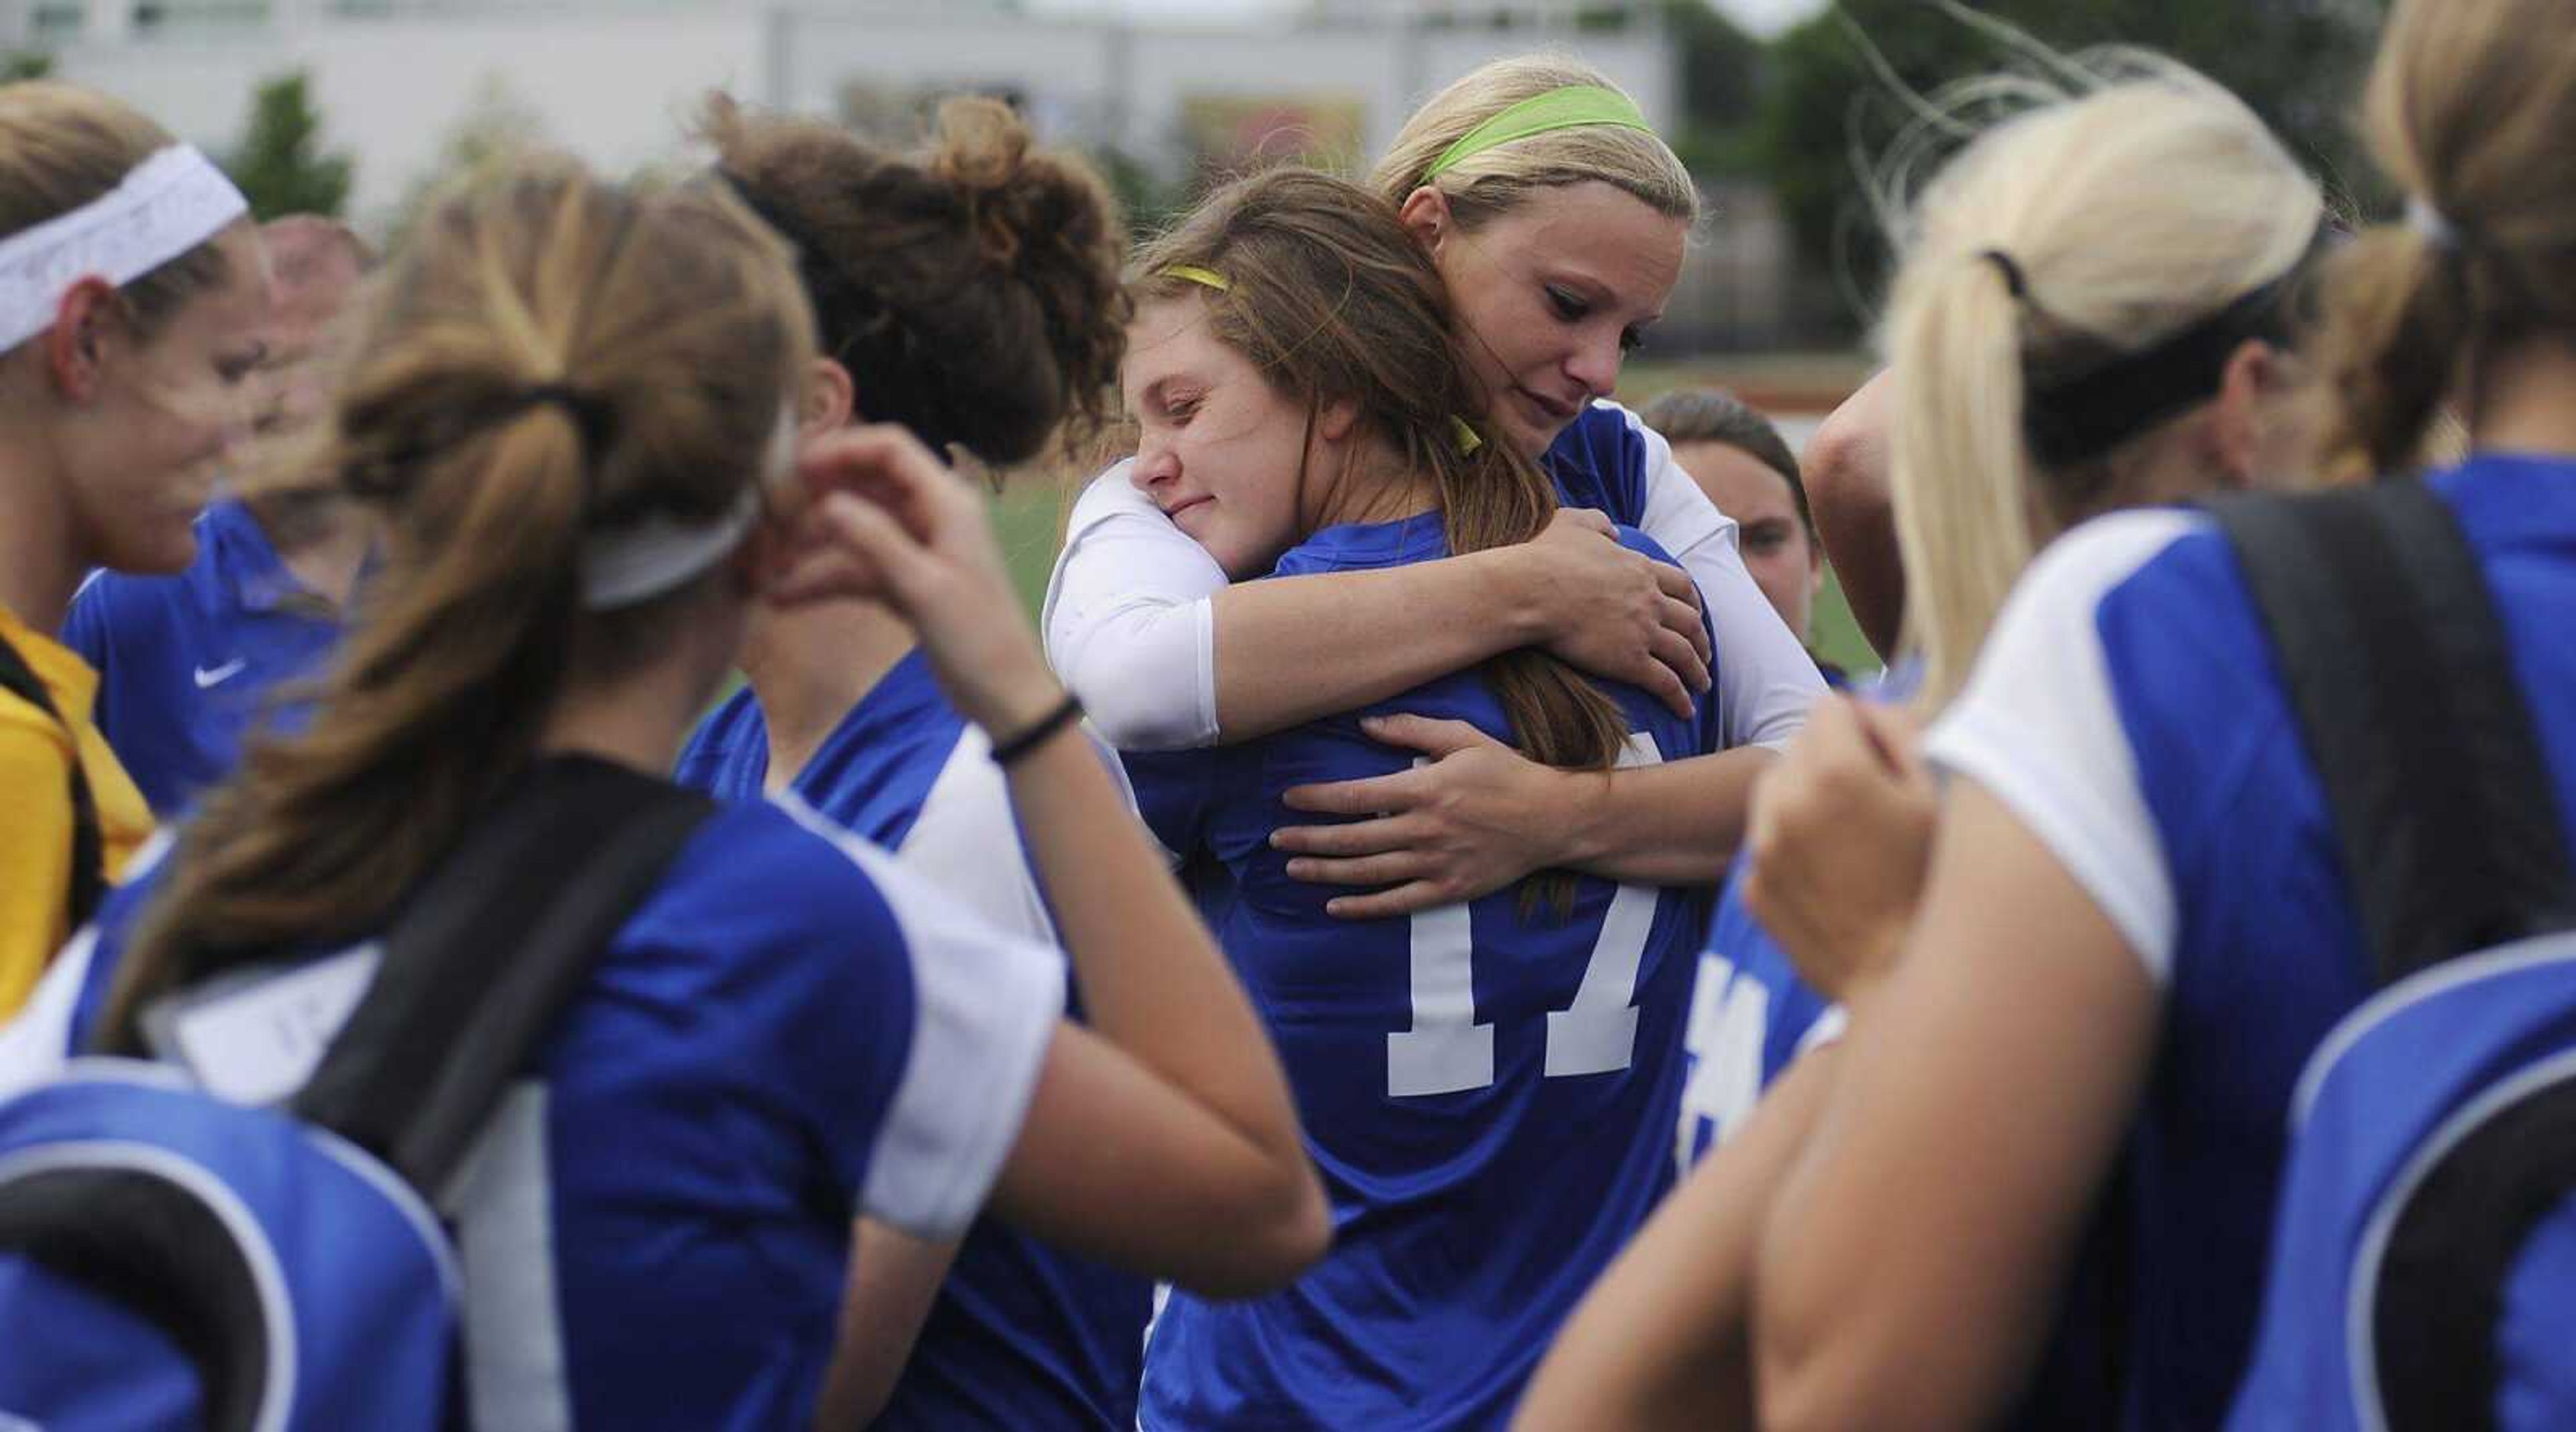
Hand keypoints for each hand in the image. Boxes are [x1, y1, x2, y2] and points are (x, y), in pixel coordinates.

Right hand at [773, 425, 1062, 735]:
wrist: (1004, 696)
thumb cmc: (976, 638)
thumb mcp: (923, 586)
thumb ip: (875, 540)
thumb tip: (826, 502)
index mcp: (947, 502)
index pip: (890, 449)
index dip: (841, 449)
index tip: (794, 467)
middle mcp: (930, 516)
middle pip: (865, 486)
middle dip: (816, 498)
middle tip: (765, 514)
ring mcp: (915, 550)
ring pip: (854, 531)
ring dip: (812, 546)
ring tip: (763, 565)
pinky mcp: (903, 584)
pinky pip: (856, 569)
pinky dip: (824, 579)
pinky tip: (783, 595)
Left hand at [1270, 714, 1579, 918]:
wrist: (1552, 819)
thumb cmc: (1506, 772)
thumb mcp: (1463, 738)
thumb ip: (1412, 728)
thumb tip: (1364, 723)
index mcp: (1424, 789)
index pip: (1355, 795)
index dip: (1317, 799)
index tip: (1288, 798)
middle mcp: (1425, 829)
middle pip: (1353, 838)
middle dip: (1309, 839)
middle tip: (1276, 839)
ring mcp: (1436, 863)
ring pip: (1368, 873)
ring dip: (1326, 872)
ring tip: (1293, 869)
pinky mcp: (1448, 889)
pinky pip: (1397, 902)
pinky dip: (1363, 907)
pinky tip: (1335, 906)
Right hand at [1516, 508, 1710, 719]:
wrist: (1532, 590)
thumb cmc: (1545, 556)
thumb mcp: (1574, 523)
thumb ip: (1598, 522)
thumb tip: (1614, 531)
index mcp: (1639, 568)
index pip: (1680, 585)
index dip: (1693, 601)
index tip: (1697, 613)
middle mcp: (1649, 600)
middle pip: (1690, 621)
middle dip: (1702, 640)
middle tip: (1705, 654)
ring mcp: (1643, 631)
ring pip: (1684, 654)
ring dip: (1698, 671)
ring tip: (1703, 685)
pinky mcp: (1630, 660)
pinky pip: (1666, 682)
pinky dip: (1681, 697)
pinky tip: (1686, 710)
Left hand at [1740, 696, 1936, 1002]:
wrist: (1901, 979)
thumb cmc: (1934, 886)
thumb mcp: (1935, 798)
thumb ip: (1900, 734)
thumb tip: (1869, 708)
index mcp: (1834, 772)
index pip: (1831, 706)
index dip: (1865, 726)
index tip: (1886, 759)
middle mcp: (1784, 803)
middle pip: (1798, 746)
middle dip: (1832, 760)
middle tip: (1872, 803)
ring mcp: (1762, 849)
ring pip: (1774, 792)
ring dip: (1805, 800)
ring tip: (1850, 840)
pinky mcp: (1752, 888)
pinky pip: (1767, 844)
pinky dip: (1792, 848)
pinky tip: (1833, 878)